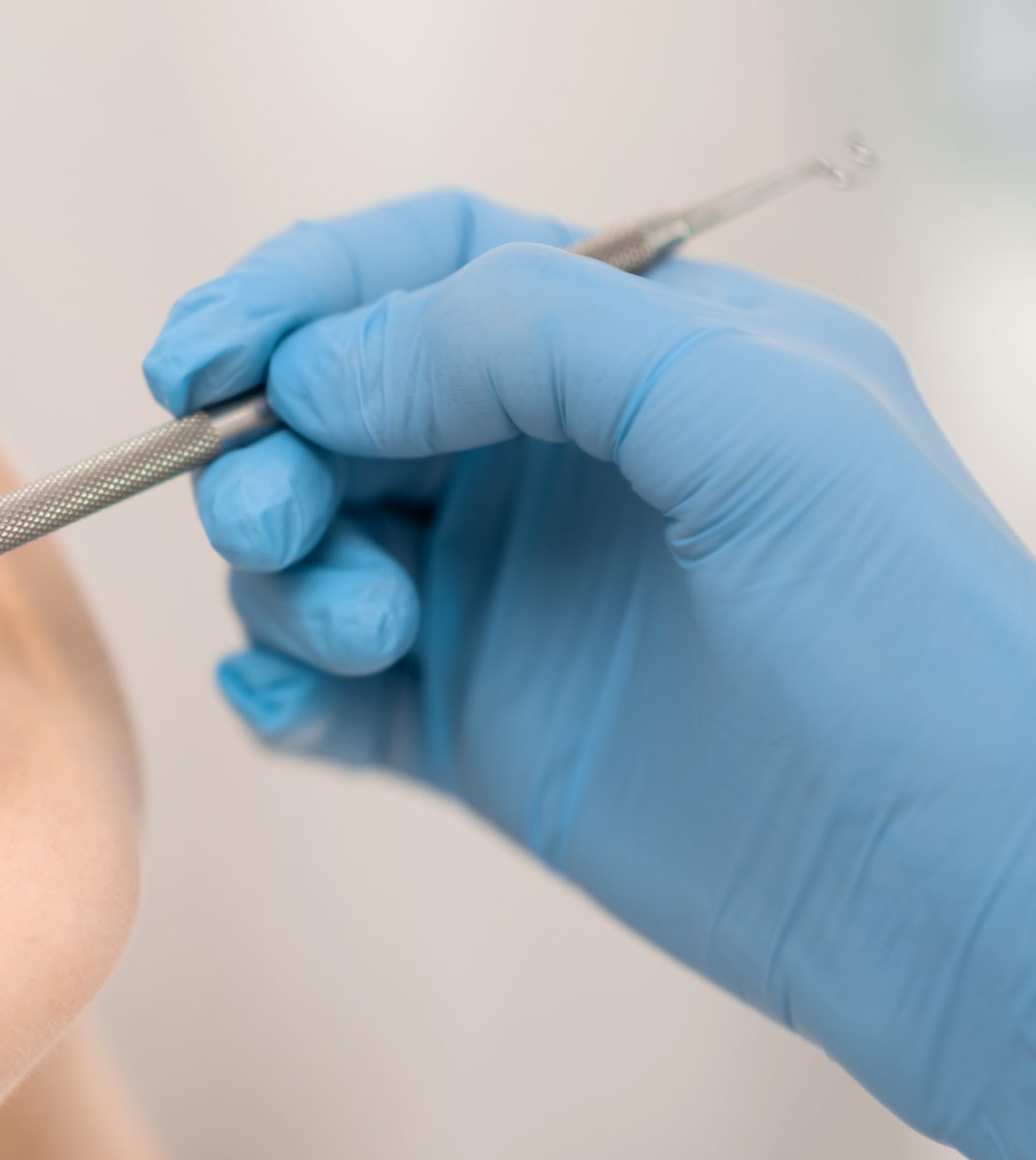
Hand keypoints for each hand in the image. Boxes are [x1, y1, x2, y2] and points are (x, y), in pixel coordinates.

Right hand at [147, 190, 1035, 1159]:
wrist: (957, 893)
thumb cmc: (909, 631)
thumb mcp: (752, 417)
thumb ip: (534, 339)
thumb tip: (318, 370)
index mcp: (631, 350)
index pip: (425, 266)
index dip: (300, 291)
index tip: (203, 357)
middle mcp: (550, 462)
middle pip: (333, 402)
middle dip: (266, 445)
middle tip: (273, 516)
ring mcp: (503, 599)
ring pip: (310, 542)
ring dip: (288, 574)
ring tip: (366, 635)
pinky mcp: (469, 732)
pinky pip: (316, 687)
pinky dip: (275, 683)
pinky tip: (295, 701)